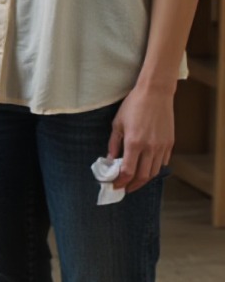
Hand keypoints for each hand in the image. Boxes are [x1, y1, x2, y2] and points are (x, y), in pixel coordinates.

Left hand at [107, 77, 175, 192]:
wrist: (156, 93)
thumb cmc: (133, 106)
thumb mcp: (117, 124)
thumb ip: (114, 145)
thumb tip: (110, 160)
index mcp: (134, 143)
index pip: (128, 172)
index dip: (120, 182)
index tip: (114, 186)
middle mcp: (150, 147)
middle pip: (143, 176)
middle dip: (132, 185)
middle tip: (123, 188)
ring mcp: (162, 146)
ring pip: (155, 171)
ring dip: (144, 179)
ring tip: (134, 180)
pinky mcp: (170, 143)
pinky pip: (163, 162)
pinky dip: (154, 168)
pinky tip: (146, 167)